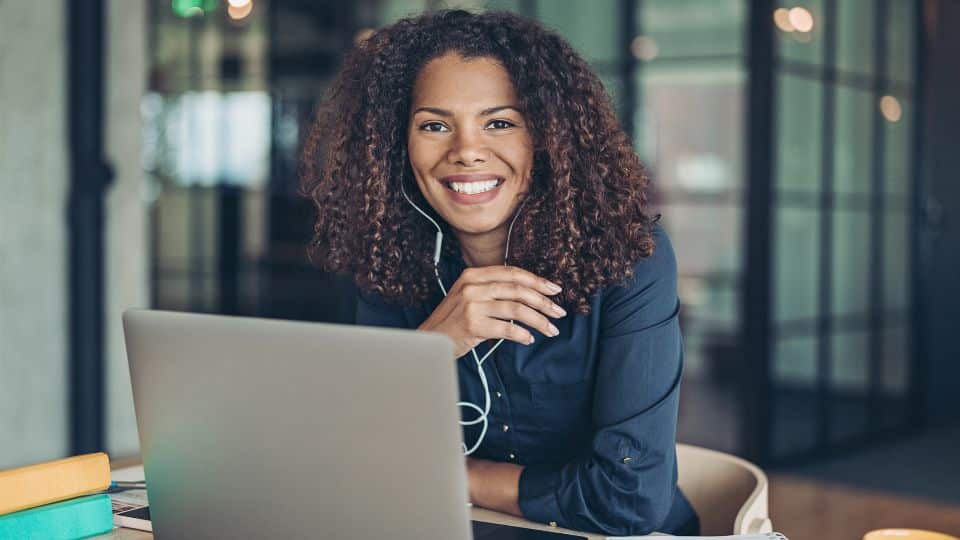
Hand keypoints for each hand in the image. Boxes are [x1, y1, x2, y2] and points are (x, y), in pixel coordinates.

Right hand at [417, 266, 566, 357]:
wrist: (429, 339)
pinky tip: (529, 339)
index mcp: (473, 275)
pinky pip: (506, 329)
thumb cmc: (453, 320)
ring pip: (516, 309)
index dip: (537, 281)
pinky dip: (522, 334)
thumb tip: (529, 294)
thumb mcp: (468, 296)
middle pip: (518, 290)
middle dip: (543, 301)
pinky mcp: (472, 325)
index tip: (554, 290)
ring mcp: (471, 305)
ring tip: (551, 330)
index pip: (512, 273)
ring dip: (538, 320)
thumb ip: (492, 290)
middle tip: (559, 312)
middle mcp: (472, 286)